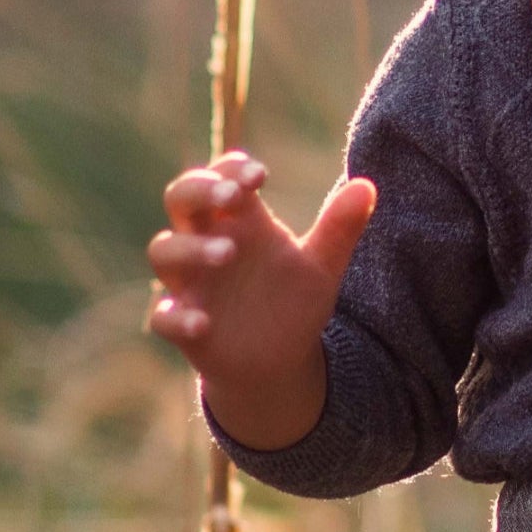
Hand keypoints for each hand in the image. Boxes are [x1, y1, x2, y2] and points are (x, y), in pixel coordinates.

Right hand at [147, 149, 377, 450]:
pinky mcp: (183, 325)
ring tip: (228, 255)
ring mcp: (191, 283)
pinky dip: (177, 317)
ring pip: (164, 251)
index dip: (232, 170)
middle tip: (232, 195)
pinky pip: (164, 316)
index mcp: (240, 222)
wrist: (279, 360)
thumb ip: (340, 228)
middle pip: (180, 198)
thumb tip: (367, 186)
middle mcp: (207, 243)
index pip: (223, 178)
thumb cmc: (293, 302)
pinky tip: (203, 322)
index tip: (260, 176)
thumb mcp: (322, 266)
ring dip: (191, 248)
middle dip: (200, 190)